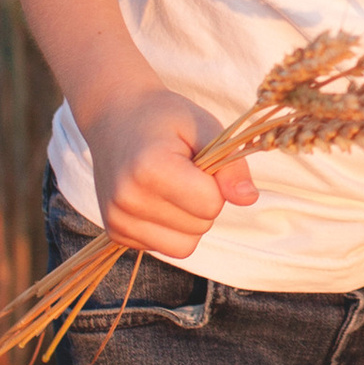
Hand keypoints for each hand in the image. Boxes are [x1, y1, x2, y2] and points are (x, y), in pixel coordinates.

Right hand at [82, 85, 255, 257]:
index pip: (211, 205)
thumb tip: (248, 198)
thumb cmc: (164, 118)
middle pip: (199, 227)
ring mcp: (117, 221)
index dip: (215, 183)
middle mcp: (127, 200)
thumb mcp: (204, 126)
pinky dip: (169, 228)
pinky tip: (157, 198)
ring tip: (171, 187)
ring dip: (189, 221)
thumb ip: (231, 163)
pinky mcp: (115, 234)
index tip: (198, 161)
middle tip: (183, 171)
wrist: (115, 116)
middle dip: (203, 202)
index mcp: (150, 169)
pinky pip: (164, 248)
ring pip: (184, 246)